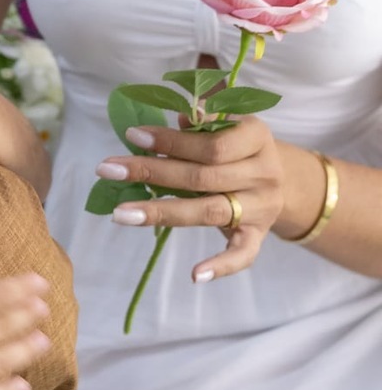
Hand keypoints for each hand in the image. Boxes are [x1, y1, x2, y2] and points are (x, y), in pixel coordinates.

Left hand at [95, 116, 285, 282]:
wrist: (282, 177)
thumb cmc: (238, 144)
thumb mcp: (229, 123)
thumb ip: (206, 120)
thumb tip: (185, 114)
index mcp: (257, 136)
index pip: (211, 144)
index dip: (170, 140)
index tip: (133, 136)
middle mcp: (264, 173)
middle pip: (201, 177)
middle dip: (151, 172)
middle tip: (107, 169)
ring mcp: (262, 208)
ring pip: (208, 211)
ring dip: (162, 212)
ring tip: (120, 213)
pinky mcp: (258, 235)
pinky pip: (243, 255)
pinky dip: (222, 266)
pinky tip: (195, 275)